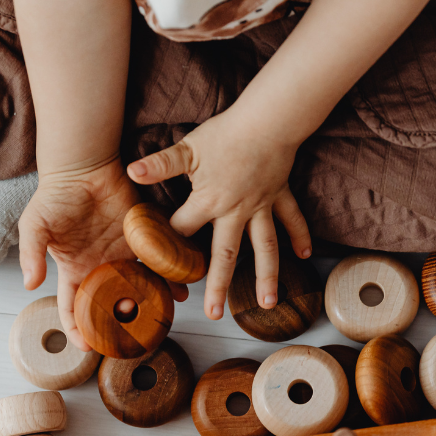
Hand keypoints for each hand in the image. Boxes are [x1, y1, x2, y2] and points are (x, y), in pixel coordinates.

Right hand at [18, 158, 188, 349]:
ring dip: (150, 304)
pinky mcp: (142, 240)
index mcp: (75, 270)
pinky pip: (156, 263)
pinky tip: (177, 289)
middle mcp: (101, 268)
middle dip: (120, 324)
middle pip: (111, 305)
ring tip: (162, 319)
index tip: (88, 347)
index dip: (78, 329)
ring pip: (138, 288)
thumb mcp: (34, 225)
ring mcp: (123, 255)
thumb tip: (31, 285)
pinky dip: (167, 276)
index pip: (73, 308)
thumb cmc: (55, 196)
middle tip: (132, 341)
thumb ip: (31, 254)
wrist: (84, 167)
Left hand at [127, 108, 311, 319]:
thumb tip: (132, 173)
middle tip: (213, 314)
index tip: (157, 269)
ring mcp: (261, 208)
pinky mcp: (280, 196)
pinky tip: (304, 256)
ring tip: (267, 304)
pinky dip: (300, 236)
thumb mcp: (187, 148)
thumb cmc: (226, 133)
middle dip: (218, 285)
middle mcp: (236, 212)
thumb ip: (161, 164)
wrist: (267, 121)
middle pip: (225, 254)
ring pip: (265, 248)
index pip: (182, 230)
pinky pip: (292, 220)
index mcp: (209, 201)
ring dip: (267, 276)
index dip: (166, 247)